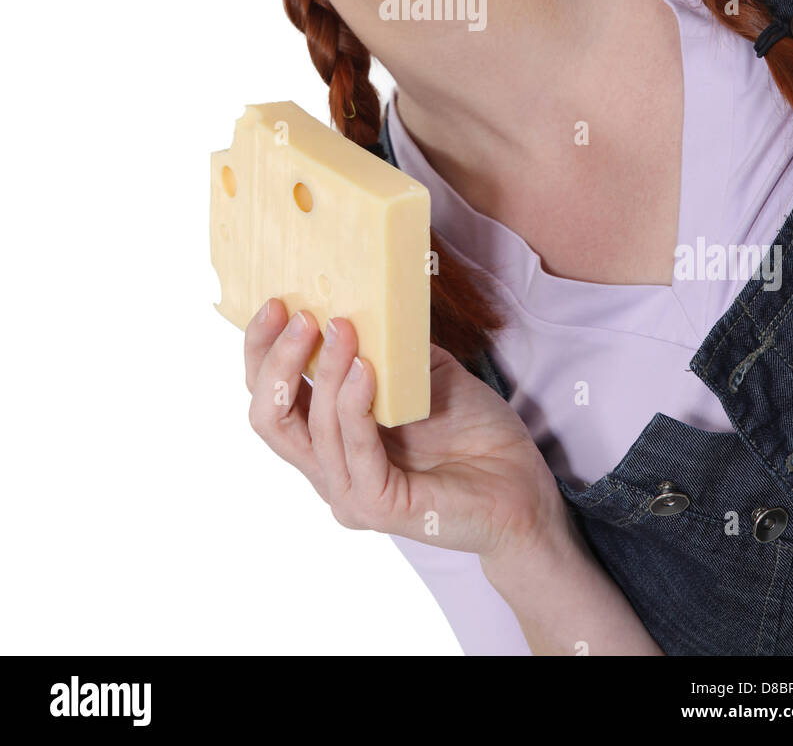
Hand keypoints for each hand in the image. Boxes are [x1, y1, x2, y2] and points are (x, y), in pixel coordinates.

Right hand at [244, 298, 567, 559]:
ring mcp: (350, 493)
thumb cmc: (473, 429)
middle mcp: (327, 468)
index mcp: (328, 436)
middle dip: (274, 360)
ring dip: (324, 371)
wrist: (522, 483)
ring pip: (309, 431)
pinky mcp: (381, 506)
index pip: (271, 396)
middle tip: (299, 314)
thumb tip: (356, 293)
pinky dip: (355, 407)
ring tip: (342, 328)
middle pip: (268, 417)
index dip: (262, 349)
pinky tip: (366, 370)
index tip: (277, 301)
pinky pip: (356, 452)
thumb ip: (384, 345)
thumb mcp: (421, 369)